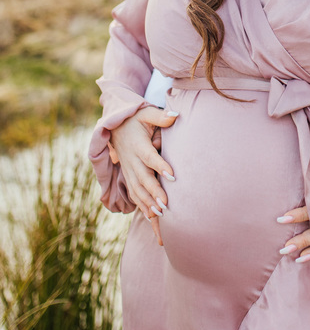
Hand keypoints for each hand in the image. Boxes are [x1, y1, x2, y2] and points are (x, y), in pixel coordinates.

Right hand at [109, 106, 177, 243]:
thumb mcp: (146, 113)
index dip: (160, 166)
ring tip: (160, 214)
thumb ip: (161, 116)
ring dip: (148, 203)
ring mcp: (128, 170)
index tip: (173, 176)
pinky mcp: (128, 177)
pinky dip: (142, 206)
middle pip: (143, 178)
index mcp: (137, 145)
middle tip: (166, 204)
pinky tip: (152, 217)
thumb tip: (175, 115)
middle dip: (154, 192)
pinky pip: (134, 194)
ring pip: (137, 190)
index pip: (149, 157)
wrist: (114, 127)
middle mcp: (131, 160)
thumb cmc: (134, 119)